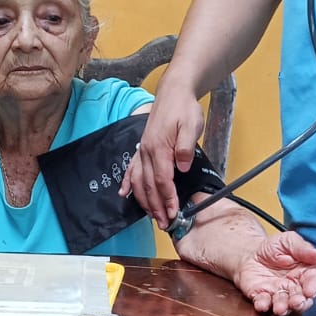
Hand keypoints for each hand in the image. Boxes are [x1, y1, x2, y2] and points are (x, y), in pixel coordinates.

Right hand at [119, 80, 204, 225]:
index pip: (163, 180)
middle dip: (156, 207)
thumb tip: (181, 166)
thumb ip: (186, 148)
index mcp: (159, 148)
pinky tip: (124, 194)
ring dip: (145, 201)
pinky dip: (128, 183)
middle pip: (150, 185)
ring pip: (139, 181)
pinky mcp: (142, 148)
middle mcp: (147, 151)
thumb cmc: (183, 108)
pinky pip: (131, 169)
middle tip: (164, 223)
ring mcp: (142, 150)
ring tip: (152, 216)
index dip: (168, 198)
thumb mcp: (191, 126)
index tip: (174, 212)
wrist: (174, 92)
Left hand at [234, 231, 315, 315]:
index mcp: (305, 273)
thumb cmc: (274, 247)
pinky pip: (264, 303)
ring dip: (283, 308)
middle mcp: (294, 287)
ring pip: (284, 305)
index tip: (310, 291)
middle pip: (301, 299)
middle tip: (296, 303)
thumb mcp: (289, 241)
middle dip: (299, 303)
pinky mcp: (262, 297)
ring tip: (280, 308)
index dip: (313, 288)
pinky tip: (262, 304)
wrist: (250, 252)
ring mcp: (278, 294)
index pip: (313, 282)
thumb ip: (303, 248)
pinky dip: (263, 305)